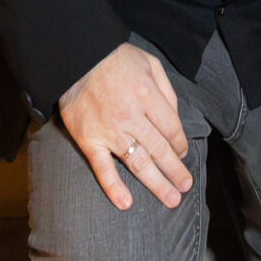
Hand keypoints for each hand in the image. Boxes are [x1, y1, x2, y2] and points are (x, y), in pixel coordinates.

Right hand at [58, 41, 193, 212]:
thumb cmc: (115, 58)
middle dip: (175, 171)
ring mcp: (109, 131)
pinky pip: (102, 168)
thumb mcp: (149, 62)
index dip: (180, 145)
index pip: (171, 129)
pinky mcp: (89, 140)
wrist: (75, 57)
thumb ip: (166, 90)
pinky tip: (125, 203)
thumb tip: (176, 119)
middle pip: (160, 150)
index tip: (183, 154)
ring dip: (157, 184)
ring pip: (138, 163)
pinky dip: (113, 187)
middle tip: (185, 186)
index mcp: (148, 96)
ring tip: (171, 200)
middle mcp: (131, 116)